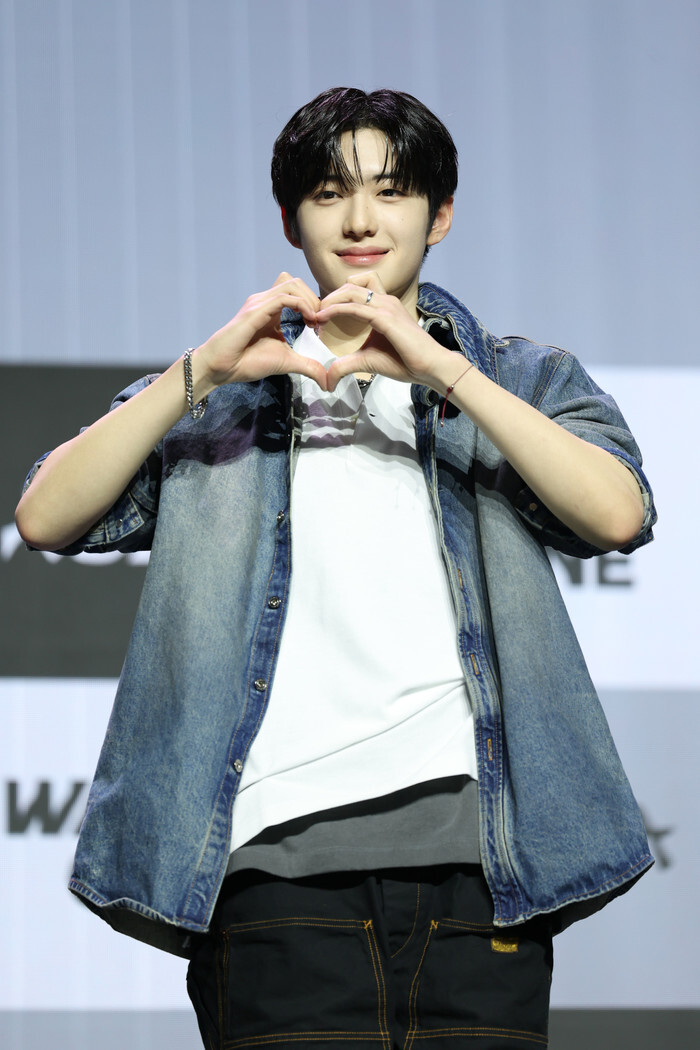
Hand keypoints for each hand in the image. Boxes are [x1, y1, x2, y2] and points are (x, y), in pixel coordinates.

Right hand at [194, 274, 327, 390]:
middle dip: (315, 299)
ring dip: (310, 301)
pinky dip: (301, 305)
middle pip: (297, 282)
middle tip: (320, 322)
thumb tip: (327, 381)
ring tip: (316, 322)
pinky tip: (309, 322)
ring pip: (292, 284)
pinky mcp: (255, 310)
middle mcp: (265, 301)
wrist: (222, 367)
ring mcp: (259, 302)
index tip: (320, 326)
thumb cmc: (247, 362)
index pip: (297, 290)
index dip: (314, 303)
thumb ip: (308, 366)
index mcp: (272, 309)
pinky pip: (284, 297)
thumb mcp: (286, 362)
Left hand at [315, 273, 451, 390]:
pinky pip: (355, 307)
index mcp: (383, 306)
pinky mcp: (386, 317)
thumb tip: (328, 380)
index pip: (356, 290)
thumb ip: (347, 365)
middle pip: (350, 285)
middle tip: (314, 314)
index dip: (336, 298)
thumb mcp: (368, 361)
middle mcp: (385, 300)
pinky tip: (323, 318)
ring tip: (316, 314)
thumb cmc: (406, 362)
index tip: (320, 315)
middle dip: (329, 296)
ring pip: (351, 291)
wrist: (430, 367)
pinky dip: (336, 309)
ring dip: (329, 300)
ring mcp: (386, 306)